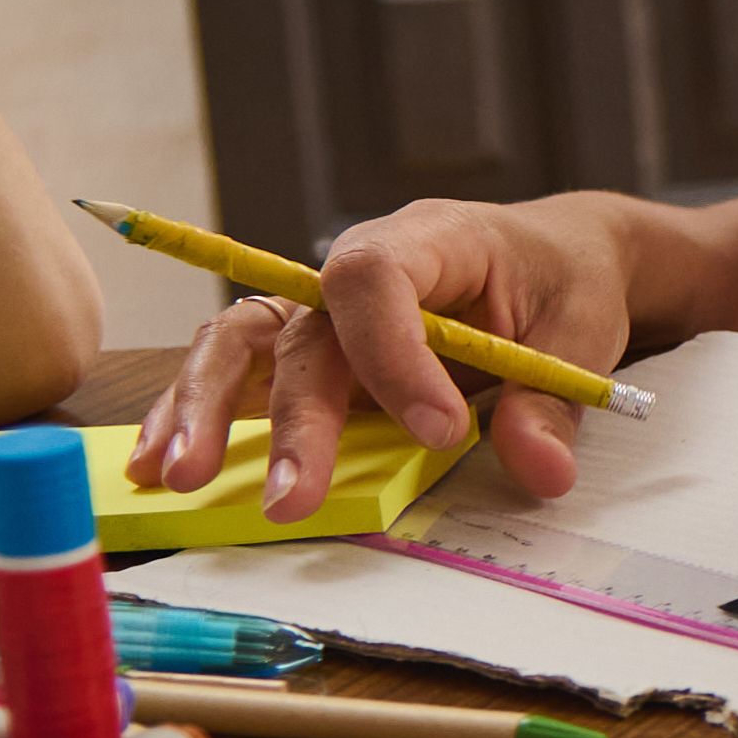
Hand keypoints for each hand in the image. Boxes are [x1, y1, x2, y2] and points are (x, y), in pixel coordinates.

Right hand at [131, 197, 631, 508]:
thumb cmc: (565, 281)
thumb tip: (541, 471)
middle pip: (303, 332)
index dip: (394, 355)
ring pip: (243, 343)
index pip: (376, 278)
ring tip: (182, 479)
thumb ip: (553, 401)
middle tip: (293, 499)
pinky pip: (242, 372)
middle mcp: (357, 270)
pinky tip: (156, 462)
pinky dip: (196, 412)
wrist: (556, 257)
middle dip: (295, 418)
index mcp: (432, 239)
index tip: (444, 431)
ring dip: (209, 409)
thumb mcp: (581, 332)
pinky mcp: (309, 350)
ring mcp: (324, 311)